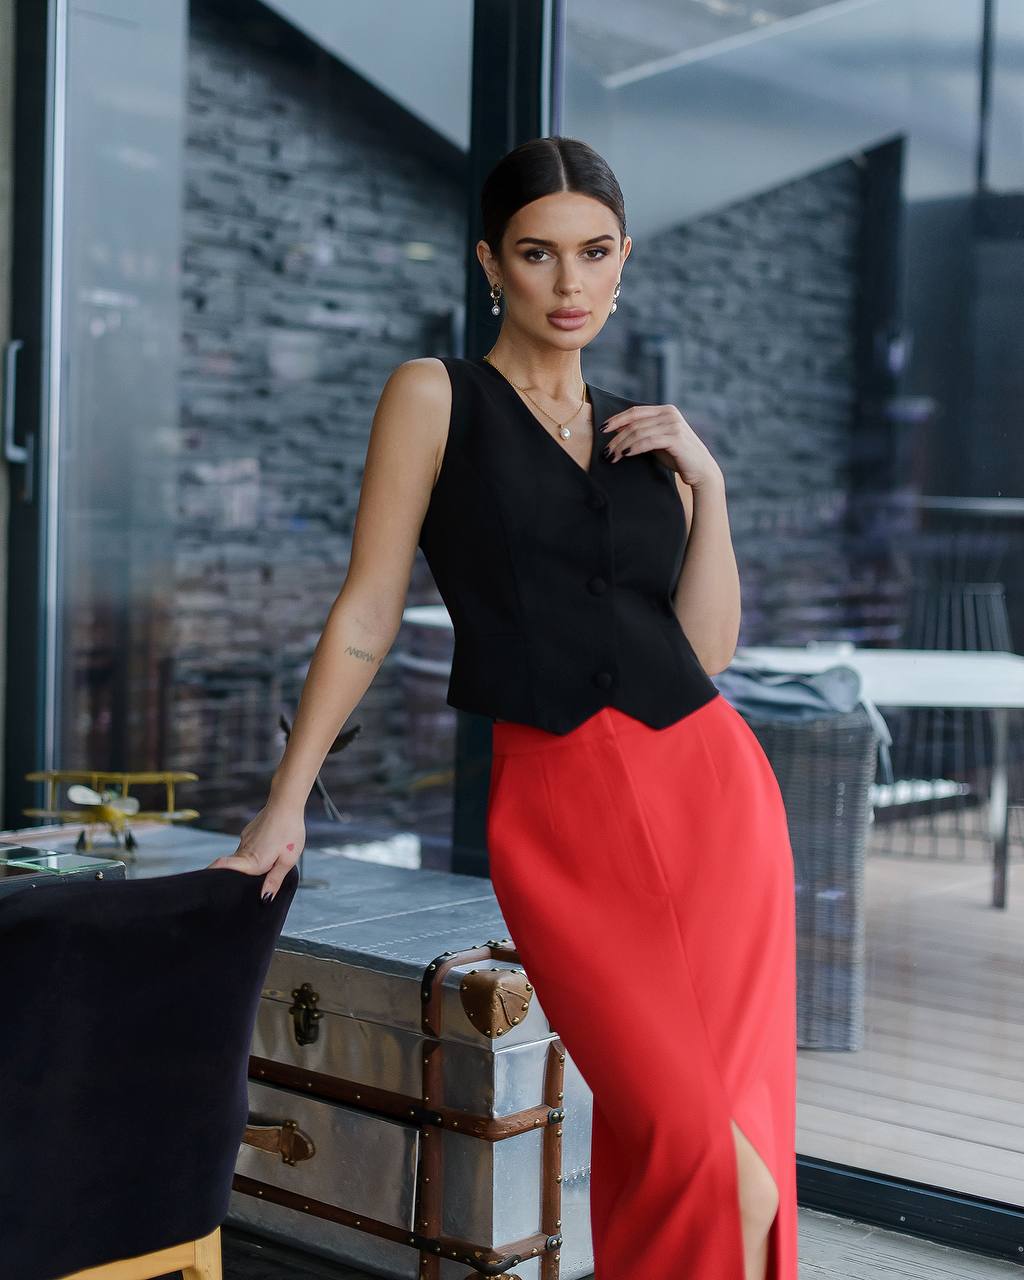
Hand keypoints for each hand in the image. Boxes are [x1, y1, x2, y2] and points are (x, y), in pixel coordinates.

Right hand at [207, 800, 305, 902]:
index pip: (223, 867)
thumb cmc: (290, 831)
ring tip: (266, 863)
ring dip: (248, 863)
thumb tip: (265, 898)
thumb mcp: (288, 860)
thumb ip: (274, 880)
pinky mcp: (248, 832)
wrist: (286, 804)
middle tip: (238, 883)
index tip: (206, 881)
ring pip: (241, 857)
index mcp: (253, 861)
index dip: (213, 874)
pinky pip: (247, 847)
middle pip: (231, 867)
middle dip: (233, 875)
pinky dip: (253, 852)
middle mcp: (244, 851)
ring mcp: (245, 840)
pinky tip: (268, 849)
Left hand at [600, 403, 720, 488]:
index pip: (635, 412)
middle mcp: (669, 414)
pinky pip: (648, 441)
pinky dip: (634, 447)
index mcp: (665, 411)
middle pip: (634, 424)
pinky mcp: (675, 438)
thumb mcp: (657, 441)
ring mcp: (673, 424)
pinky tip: (625, 454)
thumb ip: (643, 433)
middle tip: (605, 452)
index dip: (616, 419)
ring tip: (612, 457)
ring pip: (638, 432)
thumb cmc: (677, 456)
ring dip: (621, 445)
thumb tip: (618, 430)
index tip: (602, 429)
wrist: (701, 470)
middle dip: (616, 438)